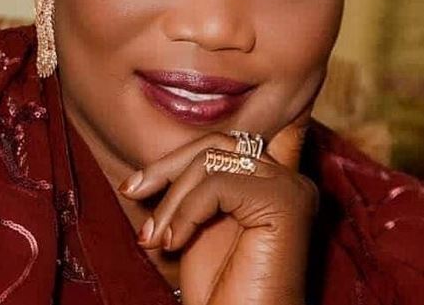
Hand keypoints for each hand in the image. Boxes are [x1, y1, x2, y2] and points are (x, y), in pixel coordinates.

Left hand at [118, 110, 317, 304]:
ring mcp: (291, 186)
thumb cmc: (218, 285)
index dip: (200, 147)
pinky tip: (174, 243)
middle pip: (218, 142)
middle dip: (167, 167)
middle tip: (132, 193)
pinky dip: (187, 211)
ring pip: (215, 158)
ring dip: (173, 199)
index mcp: (271, 180)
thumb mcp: (200, 220)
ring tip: (155, 238)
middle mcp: (289, 177)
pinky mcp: (285, 201)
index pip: (236, 138)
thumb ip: (202, 181)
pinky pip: (220, 183)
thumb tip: (177, 153)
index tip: (153, 176)